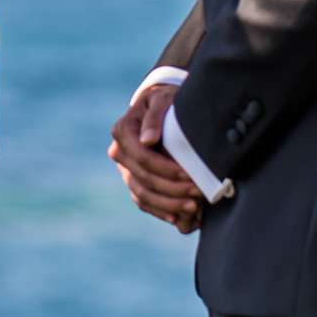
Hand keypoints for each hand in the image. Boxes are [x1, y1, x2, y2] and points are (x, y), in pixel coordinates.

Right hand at [108, 80, 204, 233]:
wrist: (161, 108)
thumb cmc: (165, 102)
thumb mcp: (162, 100)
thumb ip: (155, 116)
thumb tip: (148, 139)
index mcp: (123, 131)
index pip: (142, 158)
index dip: (166, 170)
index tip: (189, 175)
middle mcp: (119, 152)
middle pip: (143, 179)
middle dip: (172, 189)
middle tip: (198, 193)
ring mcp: (125, 169)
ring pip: (142, 195)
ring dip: (169, 204)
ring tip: (193, 208)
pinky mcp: (133, 181)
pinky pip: (143, 202)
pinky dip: (161, 211)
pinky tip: (179, 217)